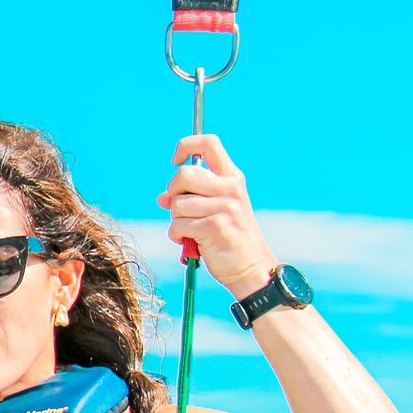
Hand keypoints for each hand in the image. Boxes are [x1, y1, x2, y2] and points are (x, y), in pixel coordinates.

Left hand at [157, 134, 276, 292]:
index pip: (208, 143)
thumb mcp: (214, 211)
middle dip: (174, 193)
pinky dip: (178, 236)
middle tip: (182, 210)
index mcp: (232, 178)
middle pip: (183, 175)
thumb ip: (191, 198)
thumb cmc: (228, 238)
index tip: (176, 161)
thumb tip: (162, 198)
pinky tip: (192, 242)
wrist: (251, 268)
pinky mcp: (215, 226)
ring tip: (193, 231)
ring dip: (176, 221)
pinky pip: (177, 225)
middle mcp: (231, 188)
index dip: (185, 146)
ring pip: (177, 204)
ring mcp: (225, 206)